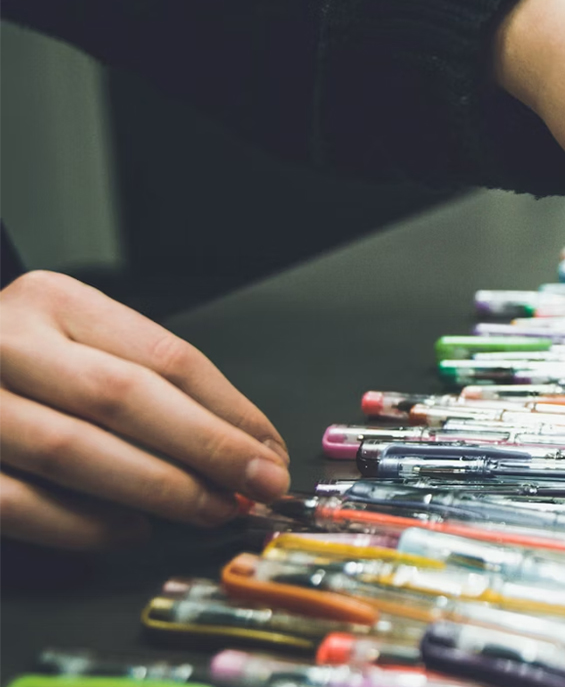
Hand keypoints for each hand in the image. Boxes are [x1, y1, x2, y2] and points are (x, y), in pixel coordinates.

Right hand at [0, 271, 289, 549]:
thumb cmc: (25, 364)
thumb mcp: (81, 341)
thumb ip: (150, 382)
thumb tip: (246, 447)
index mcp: (54, 300)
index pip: (165, 356)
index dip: (230, 411)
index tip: (272, 452)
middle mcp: (4, 342)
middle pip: (124, 398)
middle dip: (206, 449)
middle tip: (260, 486)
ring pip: (71, 450)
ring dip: (156, 489)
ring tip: (212, 510)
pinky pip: (18, 502)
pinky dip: (81, 524)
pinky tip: (132, 530)